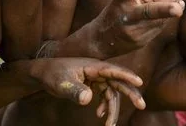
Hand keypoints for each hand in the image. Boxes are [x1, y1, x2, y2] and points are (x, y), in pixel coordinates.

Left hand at [28, 58, 144, 125]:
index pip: (113, 70)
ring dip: (112, 109)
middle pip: (118, 81)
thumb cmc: (53, 74)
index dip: (127, 76)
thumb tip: (88, 99)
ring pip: (111, 93)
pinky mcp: (93, 83)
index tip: (140, 82)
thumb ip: (75, 90)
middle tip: (141, 105)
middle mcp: (98, 71)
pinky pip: (105, 95)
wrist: (44, 73)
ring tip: (110, 125)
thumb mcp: (62, 83)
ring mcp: (96, 77)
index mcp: (93, 66)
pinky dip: (105, 105)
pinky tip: (100, 115)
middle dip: (130, 93)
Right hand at [95, 0, 184, 56]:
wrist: (100, 41)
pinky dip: (161, 22)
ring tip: (174, 5)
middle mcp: (127, 17)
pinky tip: (158, 19)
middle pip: (148, 12)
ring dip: (168, 11)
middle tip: (178, 9)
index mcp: (121, 2)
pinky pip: (158, 29)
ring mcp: (134, 32)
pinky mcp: (140, 42)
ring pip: (160, 20)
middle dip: (164, 10)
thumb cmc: (116, 12)